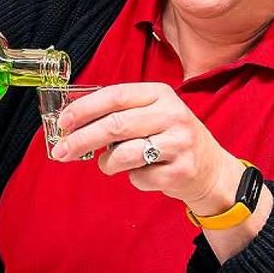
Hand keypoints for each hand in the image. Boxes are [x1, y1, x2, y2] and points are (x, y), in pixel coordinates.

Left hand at [52, 83, 245, 215]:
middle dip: (81, 140)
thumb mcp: (153, 114)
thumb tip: (72, 121)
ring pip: (123, 155)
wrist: (212, 169)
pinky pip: (139, 178)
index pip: (114, 96)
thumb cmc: (170, 138)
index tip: (63, 122)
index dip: (84, 109)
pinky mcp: (181, 171)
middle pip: (114, 125)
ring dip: (107, 163)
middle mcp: (172, 114)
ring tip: (108, 164)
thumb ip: (120, 112)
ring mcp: (179, 143)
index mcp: (160, 94)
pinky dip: (133, 179)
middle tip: (61, 151)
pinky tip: (144, 173)